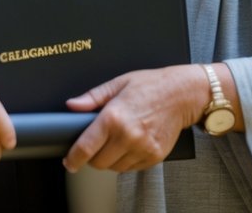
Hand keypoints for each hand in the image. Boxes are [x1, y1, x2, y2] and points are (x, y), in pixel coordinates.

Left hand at [62, 65, 210, 172]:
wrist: (182, 94)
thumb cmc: (151, 86)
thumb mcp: (118, 84)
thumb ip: (92, 97)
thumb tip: (72, 105)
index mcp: (114, 117)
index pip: (86, 147)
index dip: (73, 158)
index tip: (69, 162)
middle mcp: (128, 135)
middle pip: (98, 162)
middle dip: (93, 156)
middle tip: (97, 144)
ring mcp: (142, 148)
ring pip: (114, 168)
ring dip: (110, 160)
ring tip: (116, 141)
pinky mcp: (155, 156)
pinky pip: (132, 168)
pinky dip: (126, 161)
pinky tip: (130, 144)